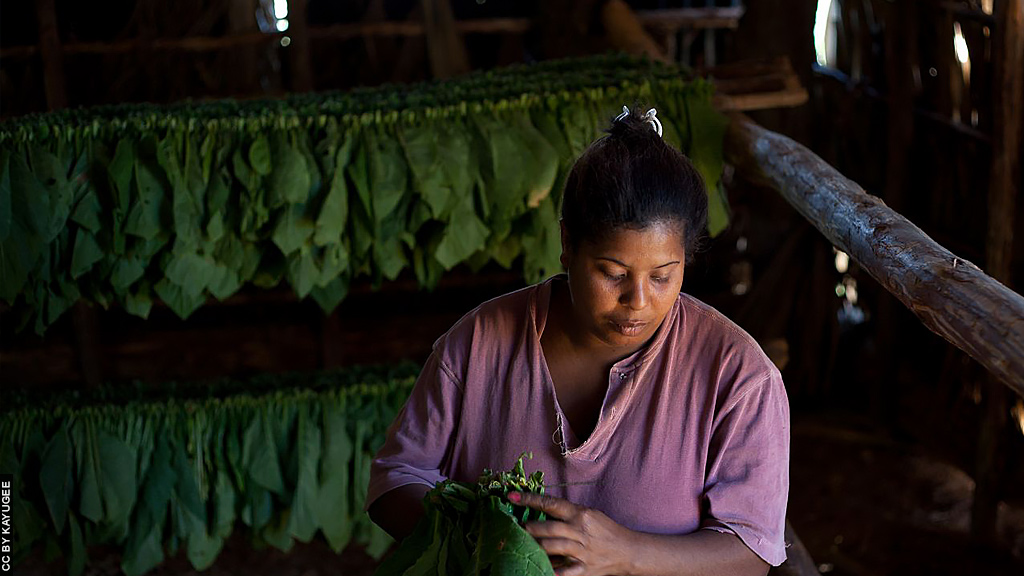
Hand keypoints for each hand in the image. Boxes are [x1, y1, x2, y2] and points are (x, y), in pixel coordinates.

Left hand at [509, 491, 636, 575]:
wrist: (628, 551)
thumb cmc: (605, 530)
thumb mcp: (588, 515)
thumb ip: (567, 514)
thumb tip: (539, 513)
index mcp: (580, 514)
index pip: (551, 504)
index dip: (530, 499)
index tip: (512, 496)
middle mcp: (580, 531)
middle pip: (549, 527)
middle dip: (529, 528)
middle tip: (515, 526)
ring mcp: (582, 551)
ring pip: (554, 547)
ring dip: (536, 545)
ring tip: (523, 543)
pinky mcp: (584, 569)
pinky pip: (566, 571)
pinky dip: (554, 571)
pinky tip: (542, 570)